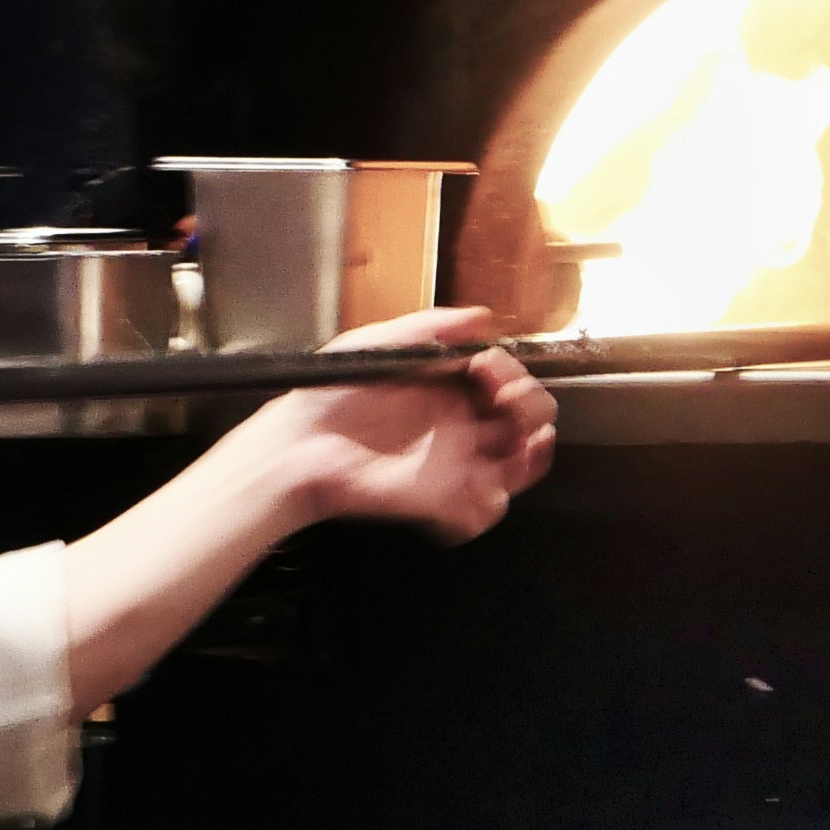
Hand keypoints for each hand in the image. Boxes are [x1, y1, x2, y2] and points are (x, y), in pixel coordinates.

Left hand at [261, 305, 559, 542]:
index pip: (502, 382)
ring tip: (529, 440)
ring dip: (533, 454)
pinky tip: (489, 483)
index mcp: (446, 390)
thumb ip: (431, 327)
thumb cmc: (329, 393)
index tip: (493, 367)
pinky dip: (491, 503)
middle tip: (514, 399)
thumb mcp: (380, 343)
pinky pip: (481, 511)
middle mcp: (455, 428)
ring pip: (516, 466)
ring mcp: (450, 466)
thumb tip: (482, 318)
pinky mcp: (439, 501)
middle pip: (520, 422)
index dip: (511, 374)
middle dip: (532, 407)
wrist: (296, 445)